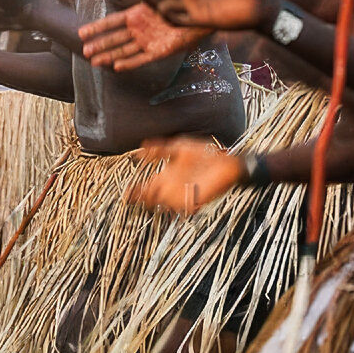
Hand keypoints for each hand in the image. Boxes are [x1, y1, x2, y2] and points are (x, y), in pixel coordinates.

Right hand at [79, 3, 210, 70]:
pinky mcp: (160, 51)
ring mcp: (149, 41)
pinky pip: (143, 58)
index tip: (81, 33)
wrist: (200, 12)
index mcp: (137, 15)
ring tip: (94, 62)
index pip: (112, 23)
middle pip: (115, 39)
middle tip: (84, 51)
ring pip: (125, 51)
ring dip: (109, 56)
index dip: (97, 28)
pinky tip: (117, 67)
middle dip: (100, 44)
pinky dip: (130, 63)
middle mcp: (140, 30)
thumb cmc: (177, 0)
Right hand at [126, 137, 245, 214]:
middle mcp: (172, 188)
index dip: (136, 191)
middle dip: (144, 198)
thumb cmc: (204, 153)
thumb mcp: (179, 147)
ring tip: (151, 194)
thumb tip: (141, 147)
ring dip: (159, 201)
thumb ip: (161, 148)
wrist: (227, 162)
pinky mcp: (196, 200)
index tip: (126, 193)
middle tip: (135, 196)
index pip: (147, 186)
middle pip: (153, 198)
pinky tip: (172, 200)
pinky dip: (178, 204)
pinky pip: (183, 206)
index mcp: (167, 176)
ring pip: (165, 203)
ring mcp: (183, 195)